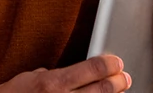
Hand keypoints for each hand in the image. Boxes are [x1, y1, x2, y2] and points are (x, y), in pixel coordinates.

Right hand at [0, 55, 131, 91]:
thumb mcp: (26, 79)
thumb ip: (47, 75)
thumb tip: (62, 74)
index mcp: (52, 83)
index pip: (90, 69)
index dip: (108, 65)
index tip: (117, 62)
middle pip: (100, 89)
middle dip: (116, 82)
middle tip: (125, 77)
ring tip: (119, 91)